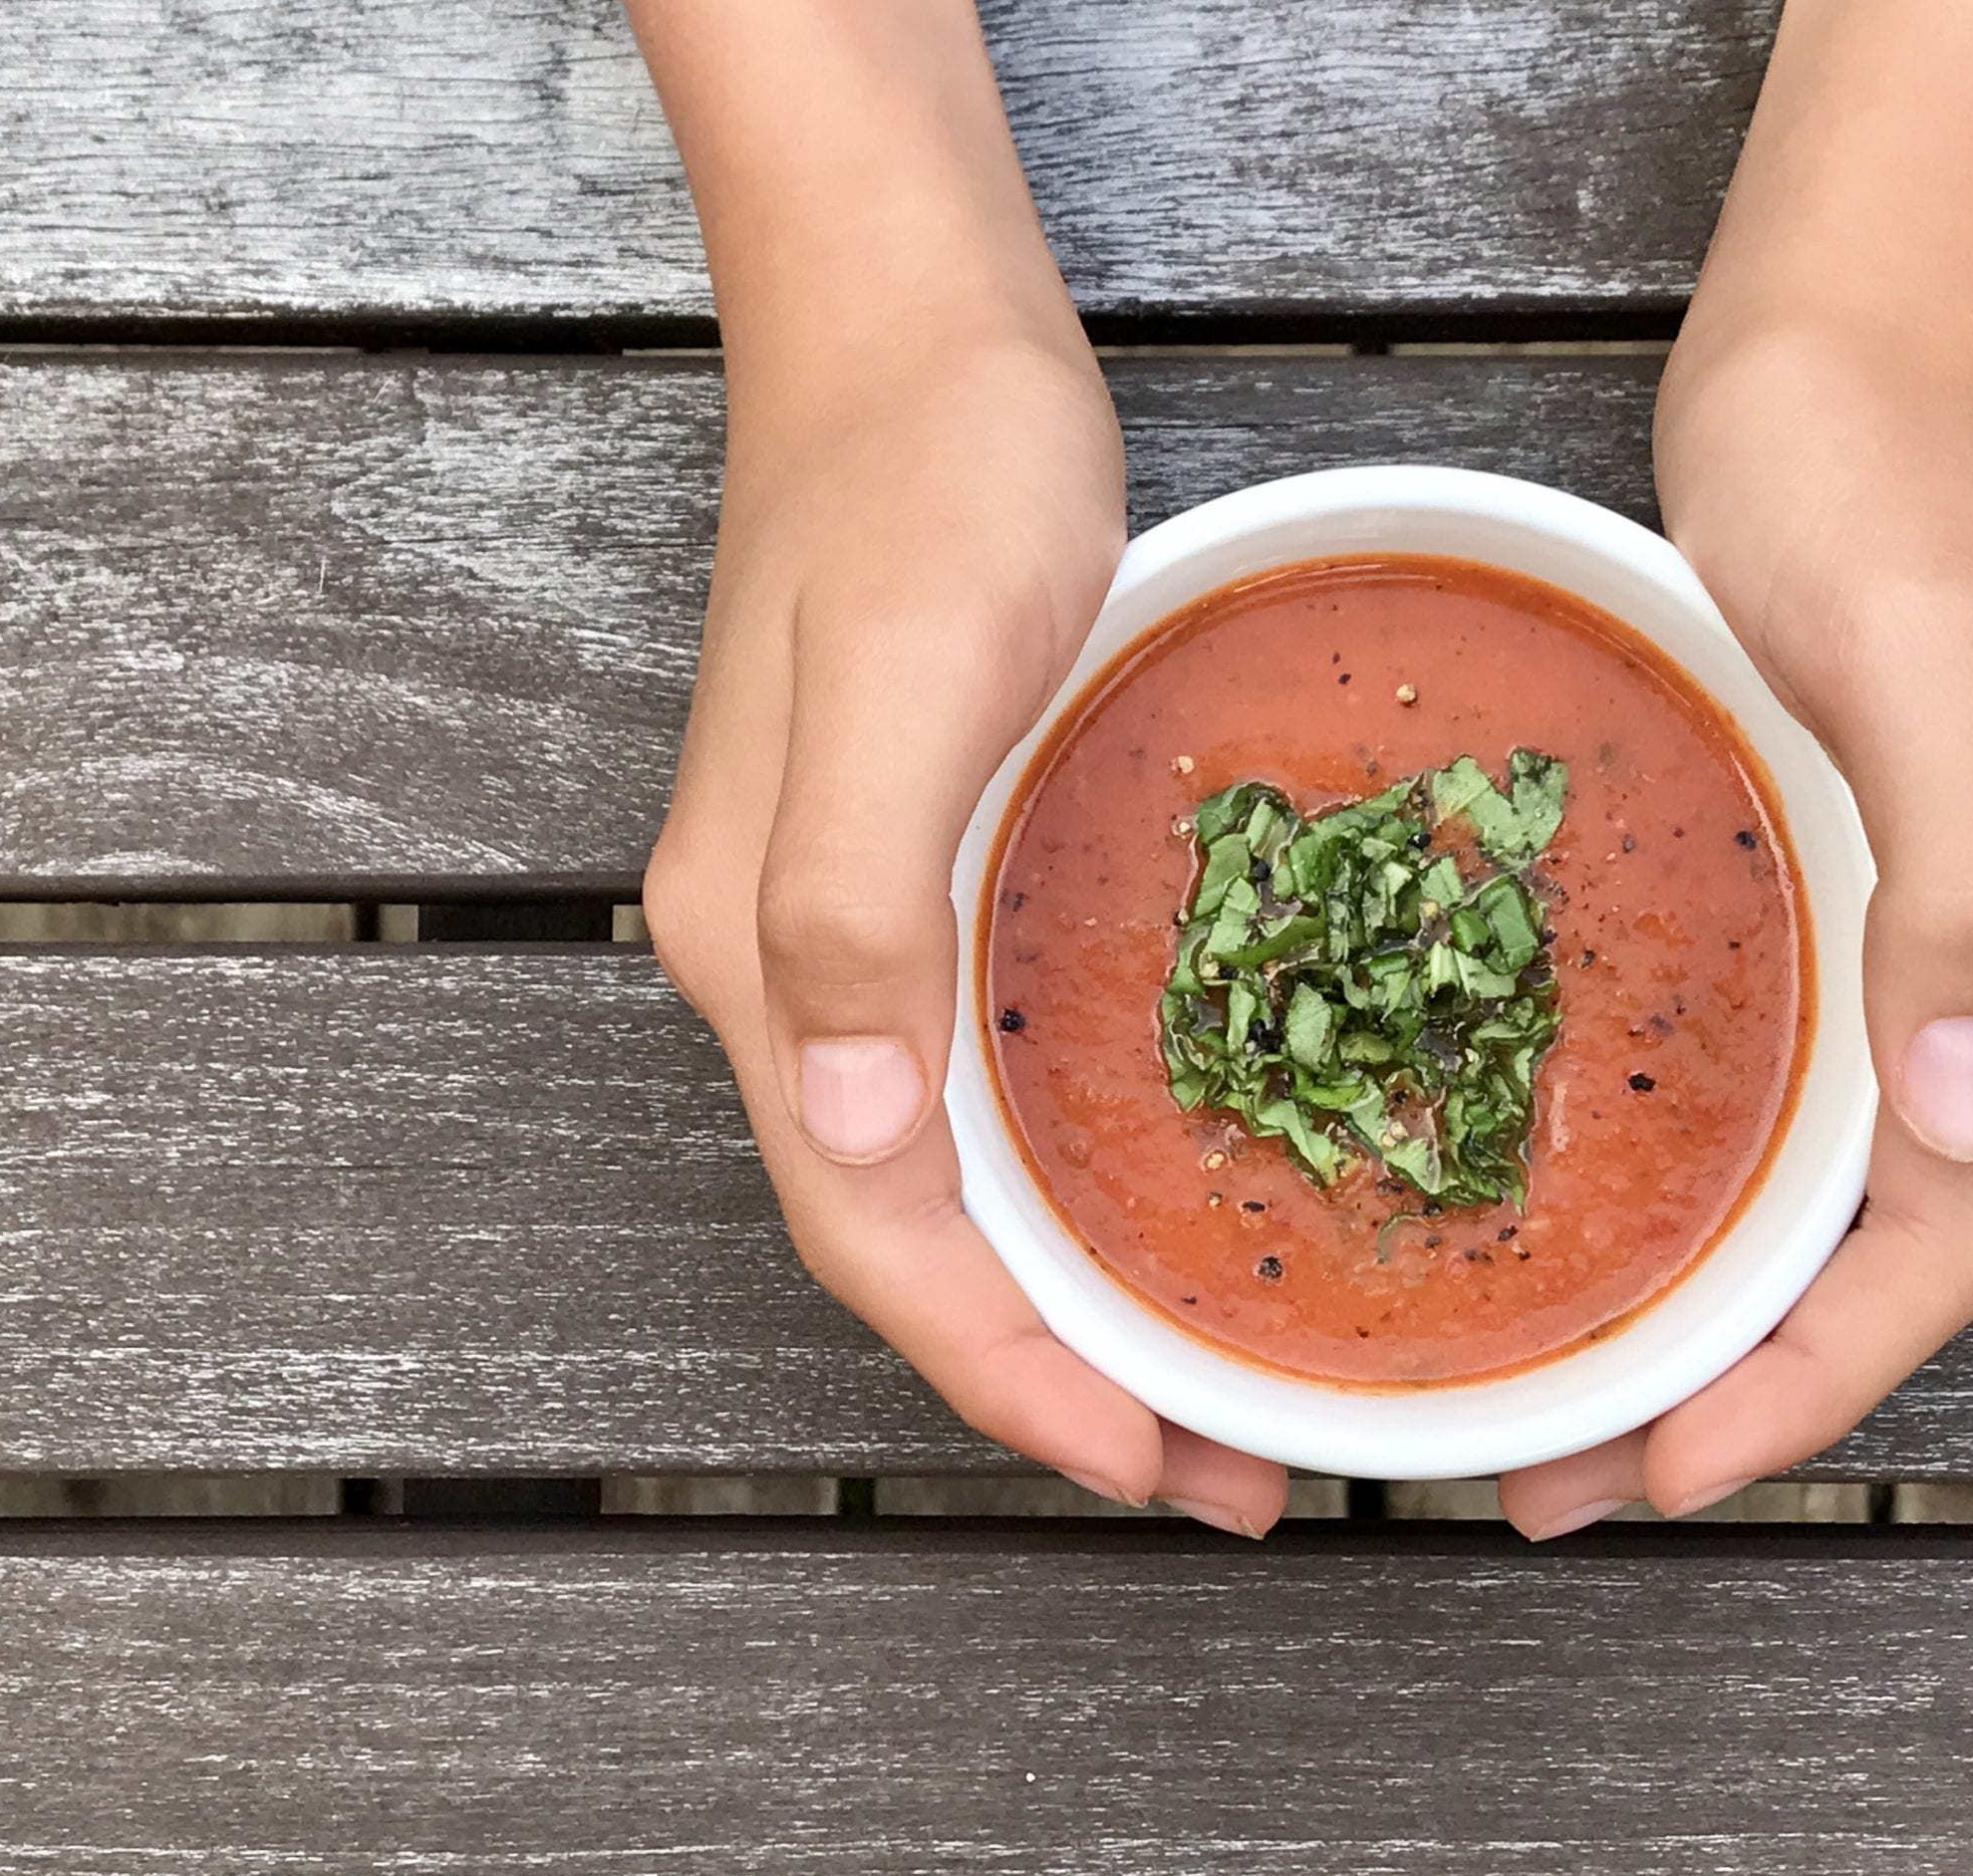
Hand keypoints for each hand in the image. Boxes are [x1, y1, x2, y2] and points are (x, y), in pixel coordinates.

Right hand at [644, 309, 1292, 1536]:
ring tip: (1192, 1373)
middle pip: (899, 1231)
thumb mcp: (914, 680)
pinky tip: (1140, 1187)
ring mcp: (832, 916)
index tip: (1143, 1462)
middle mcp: (778, 963)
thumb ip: (858, 908)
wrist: (900, 316)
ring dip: (1051, 1292)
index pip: (872, 1226)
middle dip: (1039, 1371)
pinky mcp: (900, 866)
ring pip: (933, 1170)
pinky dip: (1051, 1173)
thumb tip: (837, 1130)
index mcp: (763, 948)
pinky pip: (965, 1078)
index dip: (1001, 1369)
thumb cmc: (924, 473)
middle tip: (1209, 1461)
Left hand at [1499, 317, 1972, 1537]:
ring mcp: (1893, 932)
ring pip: (1810, 1184)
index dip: (1805, 1384)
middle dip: (1732, 1384)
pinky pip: (1759, 1081)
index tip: (1658, 1468)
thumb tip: (1966, 1127)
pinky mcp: (1811, 881)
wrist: (1838, 340)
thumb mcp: (1928, 670)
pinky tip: (1565, 1194)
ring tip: (1553, 1383)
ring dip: (1695, 1303)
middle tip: (1558, 1470)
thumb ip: (1971, 894)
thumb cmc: (1878, 478)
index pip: (1935, 1244)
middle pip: (1866, 1249)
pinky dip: (1678, 1174)